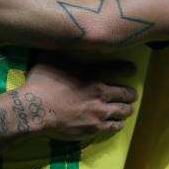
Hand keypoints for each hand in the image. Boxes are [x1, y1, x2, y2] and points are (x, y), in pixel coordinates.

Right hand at [19, 56, 136, 142]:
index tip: (132, 69)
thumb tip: (59, 40)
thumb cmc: (40, 84)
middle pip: (126, 93)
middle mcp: (100, 92)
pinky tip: (117, 123)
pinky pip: (114, 127)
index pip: (118, 69)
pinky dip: (118, 124)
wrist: (35, 110)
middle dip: (130, 94)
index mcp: (91, 74)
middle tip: (131, 94)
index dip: (128, 69)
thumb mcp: (49, 59)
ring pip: (124, 111)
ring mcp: (99, 112)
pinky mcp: (94, 128)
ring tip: (126, 110)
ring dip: (126, 109)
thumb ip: (60, 52)